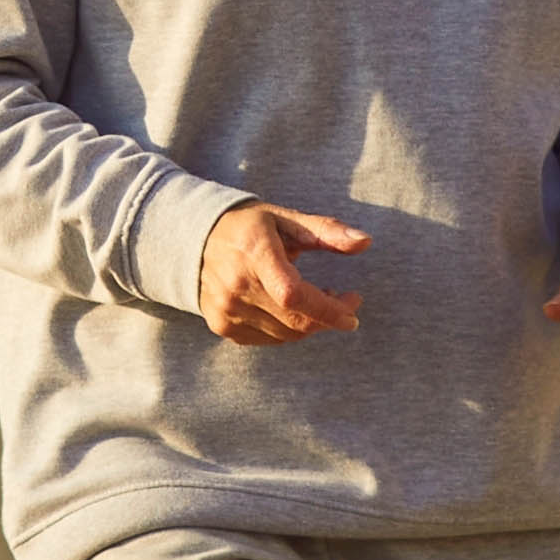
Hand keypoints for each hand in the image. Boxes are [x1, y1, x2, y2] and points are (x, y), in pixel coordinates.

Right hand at [197, 199, 368, 344]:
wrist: (193, 239)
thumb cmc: (249, 227)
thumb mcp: (286, 220)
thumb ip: (326, 231)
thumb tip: (365, 242)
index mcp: (254, 252)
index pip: (294, 295)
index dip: (328, 308)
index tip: (354, 304)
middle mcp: (236, 285)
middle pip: (295, 320)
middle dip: (329, 316)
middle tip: (346, 300)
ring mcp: (226, 309)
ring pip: (285, 334)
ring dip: (311, 323)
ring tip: (321, 300)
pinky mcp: (222, 325)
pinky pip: (268, 339)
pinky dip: (289, 329)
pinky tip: (294, 310)